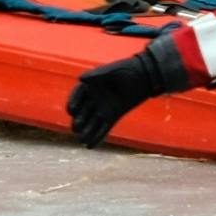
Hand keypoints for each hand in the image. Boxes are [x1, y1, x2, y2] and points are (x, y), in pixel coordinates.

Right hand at [66, 42, 191, 145]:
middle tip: (76, 128)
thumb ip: (96, 75)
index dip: (73, 103)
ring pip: (92, 122)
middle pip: (83, 111)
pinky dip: (97, 137)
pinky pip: (104, 128)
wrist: (144, 76)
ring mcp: (103, 108)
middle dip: (79, 121)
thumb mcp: (111, 71)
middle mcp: (94, 98)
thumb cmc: (126, 69)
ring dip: (87, 131)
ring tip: (81, 140)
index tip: (71, 111)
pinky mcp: (113, 116)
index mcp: (90, 85)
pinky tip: (90, 145)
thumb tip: (80, 79)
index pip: (78, 96)